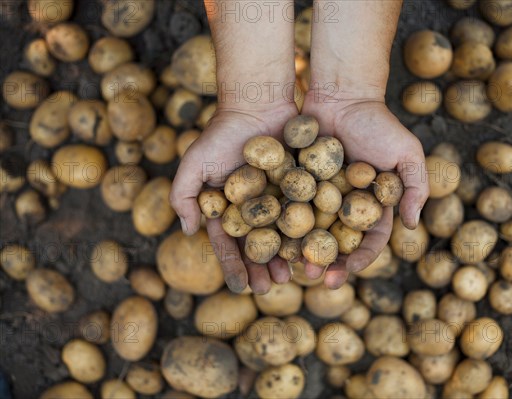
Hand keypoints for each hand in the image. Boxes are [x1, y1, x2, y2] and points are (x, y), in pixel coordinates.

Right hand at [170, 103, 297, 293]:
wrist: (257, 104)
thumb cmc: (222, 133)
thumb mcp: (194, 163)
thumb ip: (183, 197)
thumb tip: (189, 232)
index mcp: (227, 208)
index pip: (229, 244)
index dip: (234, 267)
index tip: (241, 288)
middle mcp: (252, 209)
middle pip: (257, 246)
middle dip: (261, 269)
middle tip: (269, 288)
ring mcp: (277, 200)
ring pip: (282, 237)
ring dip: (284, 258)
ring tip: (290, 277)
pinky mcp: (300, 188)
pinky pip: (304, 216)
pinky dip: (307, 235)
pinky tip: (312, 251)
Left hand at [301, 94, 428, 288]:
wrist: (342, 95)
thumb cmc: (379, 123)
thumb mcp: (407, 153)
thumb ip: (415, 188)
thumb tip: (411, 226)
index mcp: (372, 206)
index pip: (368, 241)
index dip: (359, 260)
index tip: (345, 272)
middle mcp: (345, 206)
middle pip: (336, 243)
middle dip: (327, 262)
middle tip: (315, 276)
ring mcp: (319, 196)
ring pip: (310, 232)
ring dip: (303, 250)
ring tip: (293, 265)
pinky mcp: (296, 183)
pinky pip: (289, 208)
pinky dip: (282, 225)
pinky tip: (274, 239)